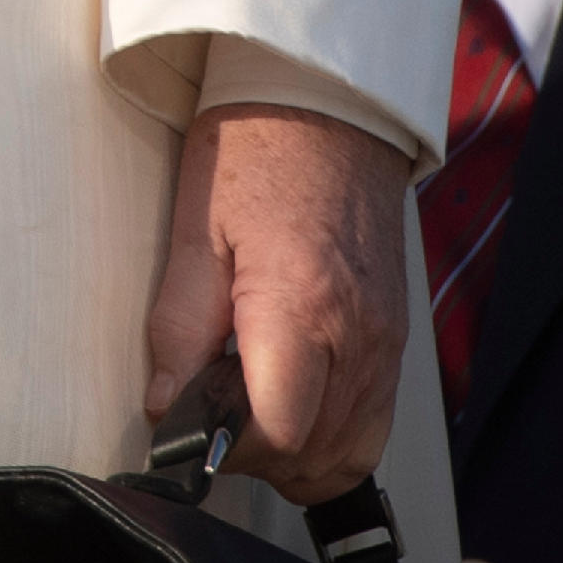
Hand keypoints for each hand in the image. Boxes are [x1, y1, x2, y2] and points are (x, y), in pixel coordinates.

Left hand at [141, 102, 411, 504]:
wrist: (330, 101)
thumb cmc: (257, 148)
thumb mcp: (194, 231)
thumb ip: (179, 330)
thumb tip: (165, 406)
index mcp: (300, 307)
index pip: (279, 435)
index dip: (231, 452)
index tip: (196, 431)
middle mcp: (357, 334)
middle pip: (320, 458)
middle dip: (261, 461)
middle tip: (216, 425)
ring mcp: (386, 339)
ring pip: (354, 450)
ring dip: (302, 457)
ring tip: (253, 418)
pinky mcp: (397, 335)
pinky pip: (375, 417)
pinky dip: (335, 431)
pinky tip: (294, 400)